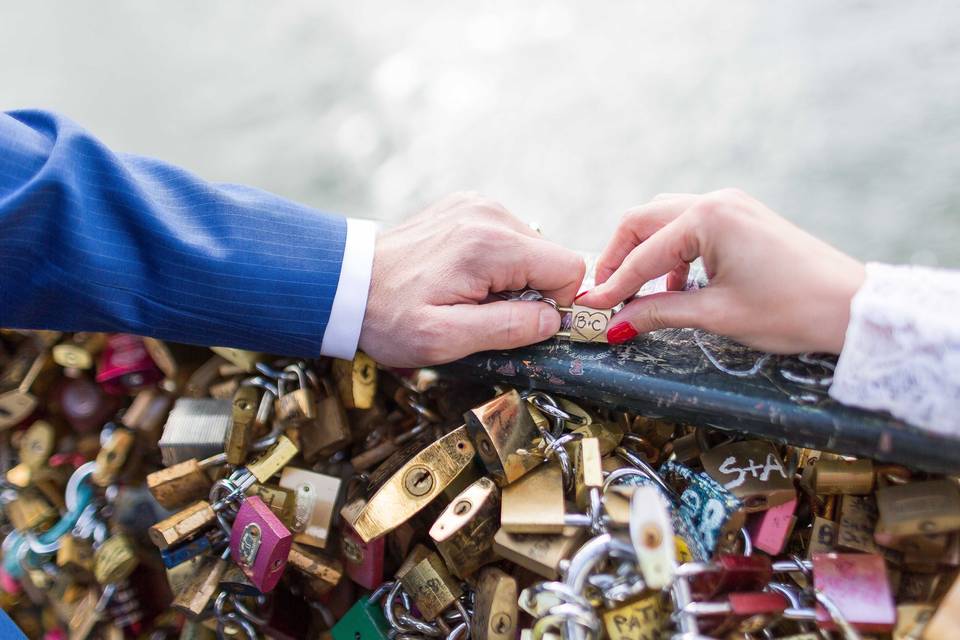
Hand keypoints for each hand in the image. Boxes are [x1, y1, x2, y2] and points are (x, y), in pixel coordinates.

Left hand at [359, 193, 585, 366]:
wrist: (345, 283)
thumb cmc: (389, 316)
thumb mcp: (445, 339)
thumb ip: (507, 329)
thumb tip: (553, 319)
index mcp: (490, 244)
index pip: (568, 268)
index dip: (557, 304)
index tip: (523, 322)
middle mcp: (489, 214)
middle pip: (550, 257)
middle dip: (532, 292)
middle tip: (486, 312)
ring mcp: (478, 205)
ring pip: (531, 248)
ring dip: (513, 278)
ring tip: (470, 295)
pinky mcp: (467, 206)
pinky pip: (508, 237)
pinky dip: (496, 263)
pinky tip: (462, 277)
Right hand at [577, 189, 865, 353]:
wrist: (853, 307)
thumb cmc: (790, 309)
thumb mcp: (717, 314)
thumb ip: (660, 313)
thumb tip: (616, 324)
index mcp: (708, 218)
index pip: (643, 254)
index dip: (612, 285)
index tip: (587, 308)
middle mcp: (716, 200)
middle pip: (643, 220)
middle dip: (619, 257)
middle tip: (603, 294)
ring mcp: (732, 204)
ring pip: (665, 219)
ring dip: (644, 252)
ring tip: (634, 293)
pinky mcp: (743, 217)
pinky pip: (691, 227)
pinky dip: (672, 253)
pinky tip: (674, 286)